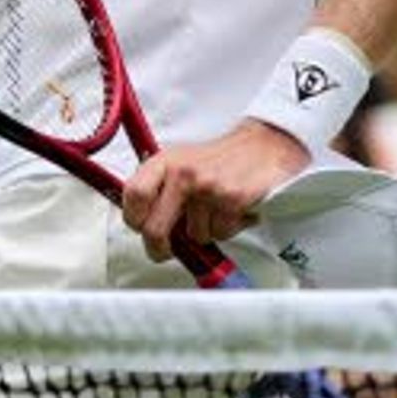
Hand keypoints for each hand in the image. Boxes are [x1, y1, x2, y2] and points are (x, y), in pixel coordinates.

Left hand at [122, 116, 312, 264]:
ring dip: (204, 232)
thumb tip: (140, 224)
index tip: (140, 228)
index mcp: (165, 162)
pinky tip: (232, 211)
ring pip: (194, 236)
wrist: (262, 147)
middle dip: (159, 248)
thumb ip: (158, 189)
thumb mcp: (180, 163)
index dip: (133, 219)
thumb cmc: (218, 161)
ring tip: (214, 212)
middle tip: (164, 251)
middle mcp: (183, 173)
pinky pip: (220, 234)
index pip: (133, 195)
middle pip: (155, 229)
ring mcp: (208, 187)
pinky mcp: (232, 200)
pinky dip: (227, 229)